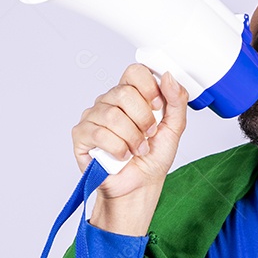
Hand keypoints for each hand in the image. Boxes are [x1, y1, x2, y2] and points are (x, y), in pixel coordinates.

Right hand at [71, 64, 187, 233]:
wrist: (140, 186)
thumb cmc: (152, 158)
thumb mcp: (174, 128)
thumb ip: (176, 100)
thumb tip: (168, 76)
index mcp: (130, 95)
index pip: (134, 72)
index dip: (148, 87)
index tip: (157, 106)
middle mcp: (109, 102)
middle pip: (124, 92)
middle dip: (143, 119)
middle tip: (148, 135)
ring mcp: (93, 117)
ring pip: (112, 115)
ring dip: (132, 138)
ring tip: (136, 149)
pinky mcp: (81, 135)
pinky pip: (99, 134)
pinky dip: (117, 149)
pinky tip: (121, 156)